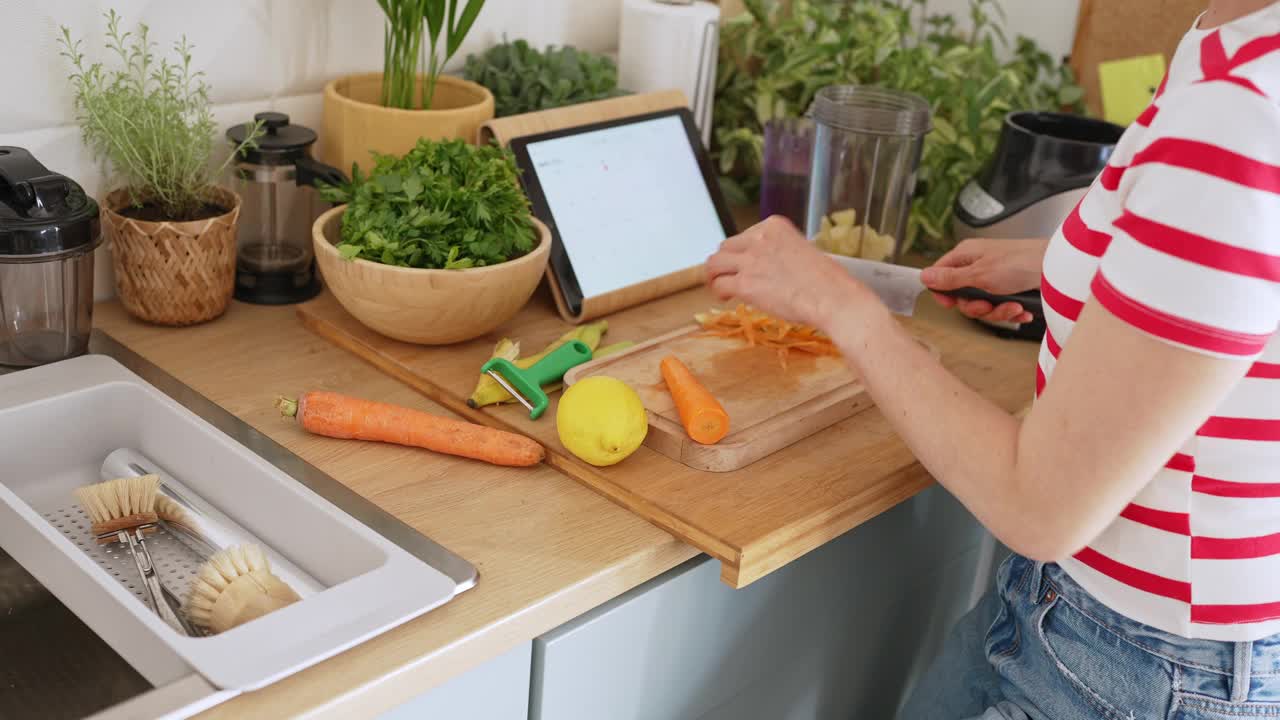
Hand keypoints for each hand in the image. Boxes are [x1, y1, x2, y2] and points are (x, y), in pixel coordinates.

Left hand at [705, 216, 879, 331]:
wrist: (831, 297)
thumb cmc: (826, 280)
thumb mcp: (802, 250)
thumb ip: (778, 251)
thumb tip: (766, 265)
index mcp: (774, 225)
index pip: (744, 235)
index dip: (741, 252)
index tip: (745, 264)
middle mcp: (758, 238)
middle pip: (726, 247)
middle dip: (726, 262)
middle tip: (728, 276)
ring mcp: (750, 260)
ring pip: (714, 263)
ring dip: (715, 275)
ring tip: (720, 286)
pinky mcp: (745, 284)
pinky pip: (719, 284)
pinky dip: (718, 291)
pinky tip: (727, 297)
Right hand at [920, 237, 1047, 323]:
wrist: (1058, 269)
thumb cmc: (1021, 262)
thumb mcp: (979, 274)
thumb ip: (950, 279)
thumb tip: (924, 276)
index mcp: (967, 255)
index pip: (941, 275)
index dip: (945, 293)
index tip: (952, 303)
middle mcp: (979, 265)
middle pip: (963, 296)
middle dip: (977, 307)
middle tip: (988, 305)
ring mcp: (995, 278)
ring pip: (983, 304)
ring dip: (998, 311)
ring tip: (1012, 306)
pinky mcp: (1011, 289)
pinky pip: (1001, 306)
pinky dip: (1011, 311)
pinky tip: (1021, 309)